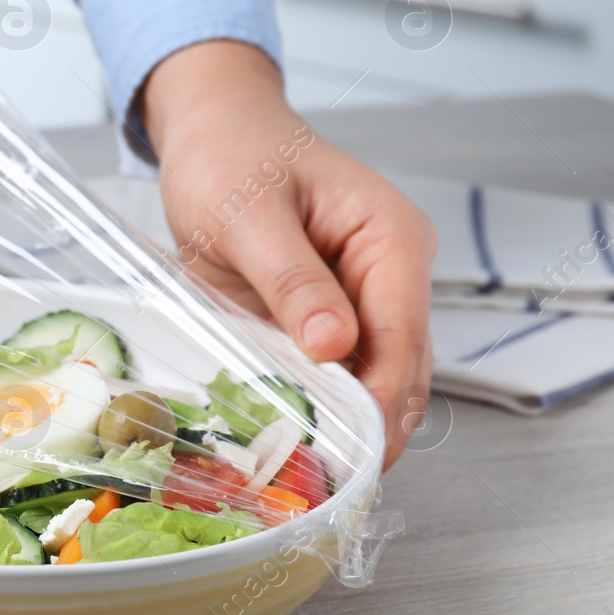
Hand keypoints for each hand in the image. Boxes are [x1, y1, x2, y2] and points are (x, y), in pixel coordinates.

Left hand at [141, 41, 434, 467]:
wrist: (211, 131)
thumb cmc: (230, 156)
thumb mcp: (249, 214)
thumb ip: (292, 279)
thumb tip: (335, 347)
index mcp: (390, 239)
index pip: (402, 336)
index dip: (380, 400)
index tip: (353, 452)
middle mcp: (392, 272)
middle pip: (399, 368)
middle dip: (370, 425)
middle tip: (328, 483)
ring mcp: (366, 296)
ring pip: (371, 377)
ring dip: (345, 422)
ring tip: (310, 475)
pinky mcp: (330, 313)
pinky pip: (332, 369)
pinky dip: (316, 402)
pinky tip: (291, 438)